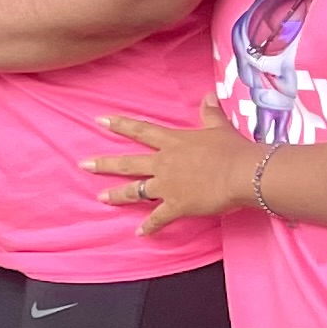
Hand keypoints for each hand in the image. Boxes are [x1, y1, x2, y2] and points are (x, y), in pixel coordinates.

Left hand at [89, 101, 258, 230]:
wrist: (242, 173)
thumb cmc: (233, 149)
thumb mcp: (219, 127)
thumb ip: (210, 112)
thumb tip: (208, 94)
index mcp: (173, 142)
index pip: (141, 130)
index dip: (120, 125)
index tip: (100, 120)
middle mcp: (164, 163)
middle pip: (128, 162)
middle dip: (104, 164)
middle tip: (84, 165)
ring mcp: (167, 185)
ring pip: (135, 190)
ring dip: (117, 194)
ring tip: (101, 198)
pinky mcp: (177, 206)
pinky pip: (158, 218)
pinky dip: (149, 227)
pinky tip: (139, 233)